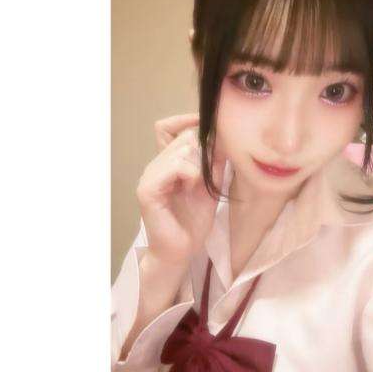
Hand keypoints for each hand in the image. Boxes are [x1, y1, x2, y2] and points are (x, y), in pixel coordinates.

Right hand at [136, 112, 226, 266]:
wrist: (181, 251)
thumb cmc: (193, 222)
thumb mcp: (210, 185)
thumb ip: (214, 162)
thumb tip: (224, 136)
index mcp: (166, 163)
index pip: (167, 126)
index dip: (187, 120)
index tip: (211, 127)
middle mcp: (154, 166)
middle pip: (183, 136)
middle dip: (204, 149)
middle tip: (212, 169)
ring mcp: (149, 177)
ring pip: (181, 149)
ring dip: (199, 164)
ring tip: (199, 184)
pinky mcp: (148, 190)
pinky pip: (174, 166)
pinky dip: (190, 173)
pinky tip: (192, 187)